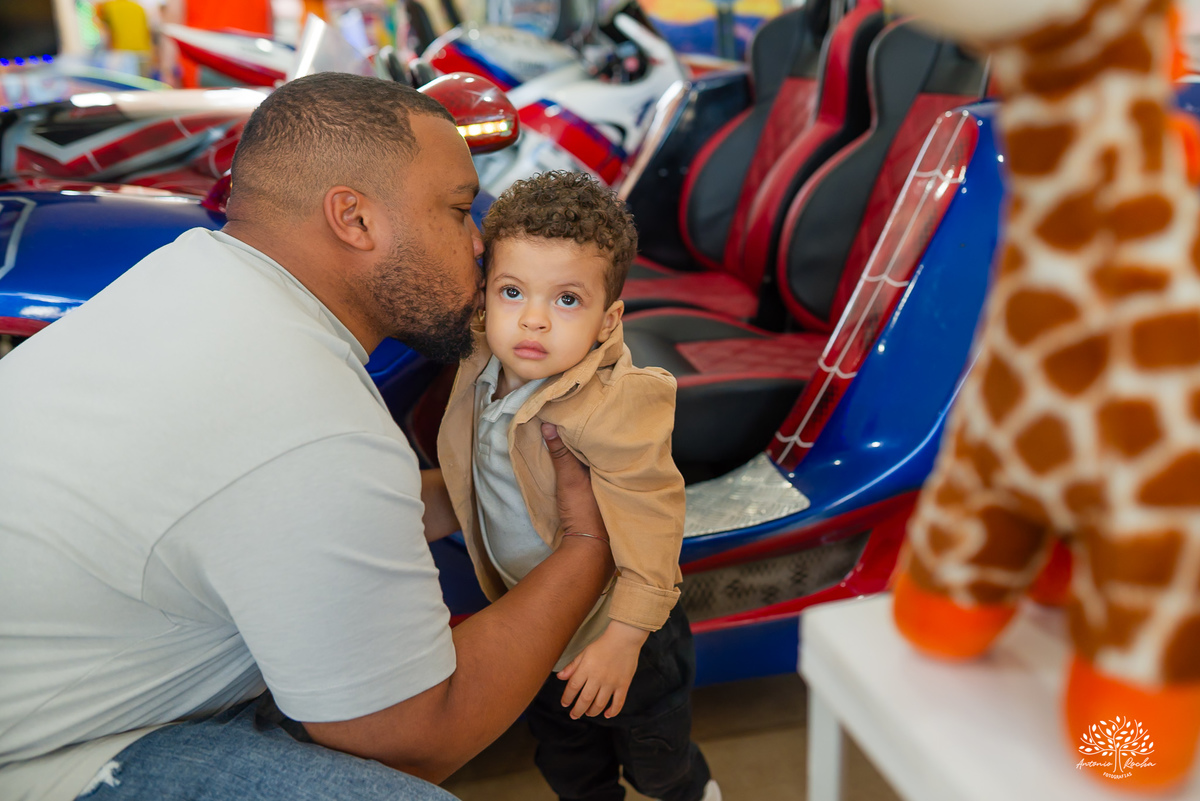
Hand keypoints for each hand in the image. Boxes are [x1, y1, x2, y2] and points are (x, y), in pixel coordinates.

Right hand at [542, 423, 609, 544]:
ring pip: (595, 458)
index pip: (602, 436)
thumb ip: (560, 453)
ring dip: (584, 448)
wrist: (589, 546)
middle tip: (572, 414)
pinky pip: (591, 469)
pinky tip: (574, 456)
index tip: (577, 408)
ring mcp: (607, 483)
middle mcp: (614, 471)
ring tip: (571, 428)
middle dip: (587, 433)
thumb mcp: (569, 478)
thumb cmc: (584, 511)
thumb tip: (548, 424)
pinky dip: (582, 461)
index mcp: (614, 464)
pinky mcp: (598, 493)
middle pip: (599, 446)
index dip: (591, 422)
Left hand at [557, 620, 649, 718]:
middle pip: (585, 699)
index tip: (564, 703)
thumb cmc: (603, 644)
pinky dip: (613, 711)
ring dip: (592, 712)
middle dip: (577, 710)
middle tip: (574, 715)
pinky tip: (607, 714)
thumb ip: (572, 666)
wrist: (624, 638)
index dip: (567, 698)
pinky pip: (618, 702)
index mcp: (586, 669)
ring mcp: (611, 682)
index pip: (573, 687)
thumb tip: (559, 677)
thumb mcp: (584, 653)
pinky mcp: (623, 684)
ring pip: (600, 704)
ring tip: (588, 713)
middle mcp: (598, 677)